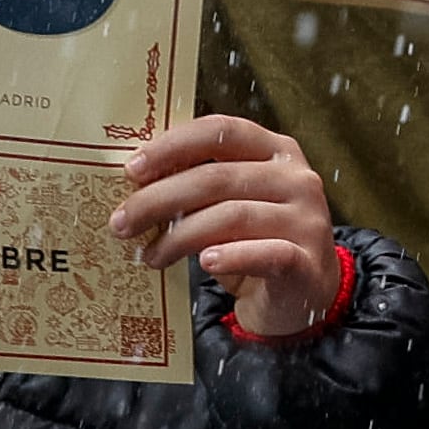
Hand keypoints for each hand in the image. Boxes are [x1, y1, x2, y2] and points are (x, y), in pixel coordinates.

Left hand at [111, 113, 339, 335]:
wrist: (306, 296)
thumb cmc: (257, 243)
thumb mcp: (232, 206)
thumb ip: (200, 188)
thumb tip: (135, 185)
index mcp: (277, 152)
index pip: (222, 131)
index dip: (174, 145)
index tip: (132, 169)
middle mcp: (297, 179)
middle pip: (218, 177)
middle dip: (160, 198)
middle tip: (122, 221)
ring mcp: (307, 220)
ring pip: (233, 217)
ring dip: (180, 237)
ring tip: (151, 255)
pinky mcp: (307, 263)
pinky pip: (265, 253)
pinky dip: (230, 256)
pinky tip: (204, 262)